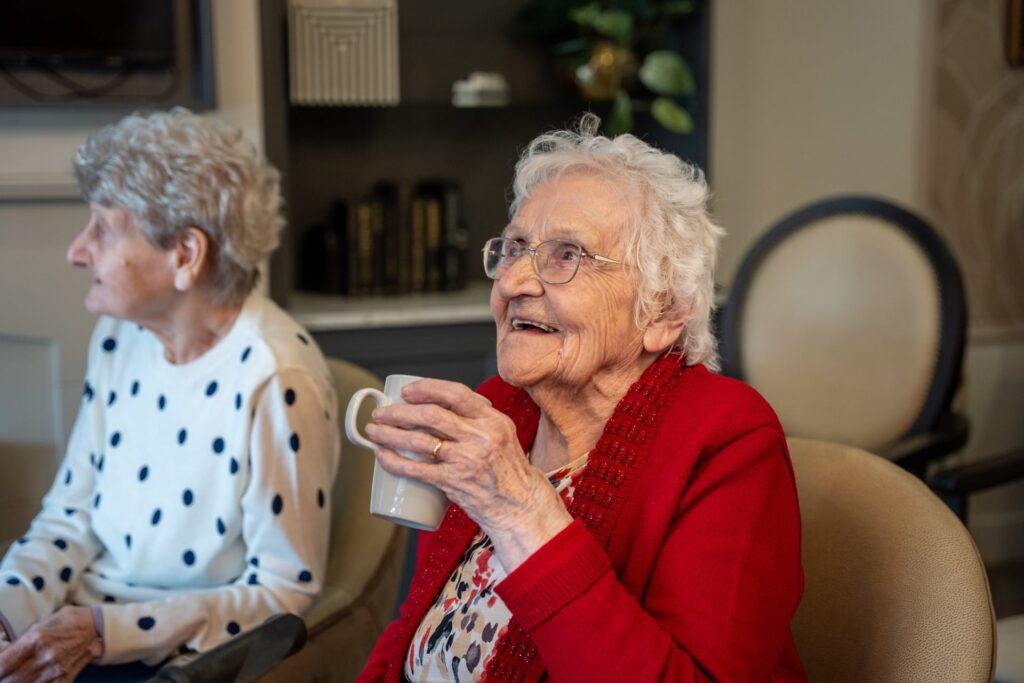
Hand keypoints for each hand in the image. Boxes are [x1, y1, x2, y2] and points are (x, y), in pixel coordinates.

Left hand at [0, 606, 102, 681]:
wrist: (97, 629)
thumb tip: (3, 656)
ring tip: (19, 677)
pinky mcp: (64, 679)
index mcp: (36, 639)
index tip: (0, 668)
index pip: (3, 664)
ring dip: (18, 681)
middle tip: (7, 674)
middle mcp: (45, 656)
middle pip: (10, 680)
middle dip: (6, 678)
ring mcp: (55, 670)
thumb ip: (22, 641)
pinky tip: (34, 679)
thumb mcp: (41, 624)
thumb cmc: (67, 622)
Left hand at [365, 378, 572, 570]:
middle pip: (430, 415)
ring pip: (418, 440)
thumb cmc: (507, 470)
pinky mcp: (454, 483)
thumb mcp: (501, 434)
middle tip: (381, 414)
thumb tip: (441, 403)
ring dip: (389, 434)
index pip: (455, 393)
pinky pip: (415, 470)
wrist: (521, 505)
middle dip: (398, 412)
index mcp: (492, 420)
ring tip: (373, 432)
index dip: (426, 388)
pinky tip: (381, 456)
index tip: (406, 391)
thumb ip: (477, 418)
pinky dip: (393, 461)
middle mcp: (480, 437)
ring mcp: (466, 460)